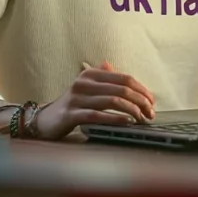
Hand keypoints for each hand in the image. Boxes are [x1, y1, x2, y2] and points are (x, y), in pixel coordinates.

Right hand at [35, 62, 155, 139]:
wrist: (45, 120)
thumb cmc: (74, 104)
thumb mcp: (91, 89)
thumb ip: (110, 82)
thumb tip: (136, 86)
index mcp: (92, 74)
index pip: (125, 79)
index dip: (142, 90)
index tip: (152, 102)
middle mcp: (84, 83)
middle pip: (122, 90)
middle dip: (141, 102)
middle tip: (151, 113)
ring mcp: (76, 98)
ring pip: (113, 101)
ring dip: (132, 111)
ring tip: (142, 119)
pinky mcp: (70, 114)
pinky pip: (98, 115)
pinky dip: (116, 118)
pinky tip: (127, 122)